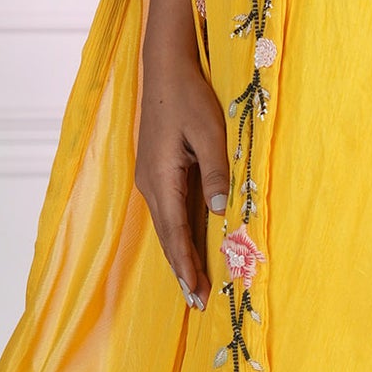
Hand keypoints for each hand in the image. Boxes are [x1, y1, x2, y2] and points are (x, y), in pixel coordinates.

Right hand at [136, 47, 228, 312]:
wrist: (164, 69)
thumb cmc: (188, 97)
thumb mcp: (209, 132)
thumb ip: (217, 171)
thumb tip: (222, 212)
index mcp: (160, 178)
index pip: (175, 233)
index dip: (187, 266)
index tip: (198, 293)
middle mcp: (150, 184)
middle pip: (166, 237)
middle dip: (181, 270)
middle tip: (197, 303)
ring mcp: (150, 178)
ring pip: (166, 227)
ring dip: (178, 256)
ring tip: (192, 285)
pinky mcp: (156, 171)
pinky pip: (168, 212)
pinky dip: (177, 235)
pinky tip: (187, 246)